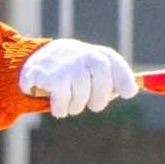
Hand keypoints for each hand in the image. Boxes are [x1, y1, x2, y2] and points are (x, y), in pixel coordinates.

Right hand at [19, 39, 138, 117]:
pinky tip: (57, 105)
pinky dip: (61, 109)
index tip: (128, 93)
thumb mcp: (91, 70)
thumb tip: (130, 91)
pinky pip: (63, 100)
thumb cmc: (71, 70)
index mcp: (96, 55)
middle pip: (102, 80)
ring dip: (77, 107)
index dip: (124, 80)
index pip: (114, 64)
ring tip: (70, 103)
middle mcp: (83, 56)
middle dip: (100, 100)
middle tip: (94, 106)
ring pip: (82, 94)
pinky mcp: (50, 76)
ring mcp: (66, 65)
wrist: (34, 60)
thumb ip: (110, 80)